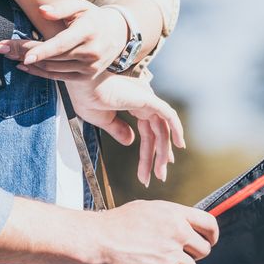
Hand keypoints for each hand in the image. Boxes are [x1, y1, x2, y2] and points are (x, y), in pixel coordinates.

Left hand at [0, 0, 127, 78]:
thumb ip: (61, 7)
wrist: (116, 35)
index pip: (62, 43)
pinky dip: (40, 73)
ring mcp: (89, 67)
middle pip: (52, 56)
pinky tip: (25, 66)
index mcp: (89, 30)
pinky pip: (58, 77)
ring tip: (10, 55)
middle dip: (25, 53)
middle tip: (3, 49)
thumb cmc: (92, 17)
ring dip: (30, 63)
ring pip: (53, 67)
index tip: (24, 56)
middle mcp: (91, 51)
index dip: (42, 50)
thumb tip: (42, 11)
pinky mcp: (86, 76)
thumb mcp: (80, 5)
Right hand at [65, 73, 183, 185]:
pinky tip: (179, 145)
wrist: (83, 87)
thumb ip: (118, 130)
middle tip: (158, 176)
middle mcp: (142, 102)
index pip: (148, 129)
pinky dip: (177, 129)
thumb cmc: (87, 98)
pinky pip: (169, 115)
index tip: (154, 168)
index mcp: (131, 104)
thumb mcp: (103, 120)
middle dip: (157, 156)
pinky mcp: (149, 99)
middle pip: (155, 133)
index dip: (151, 149)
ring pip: (162, 130)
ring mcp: (146, 100)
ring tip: (159, 173)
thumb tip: (130, 141)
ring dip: (163, 152)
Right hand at [86, 200, 217, 263]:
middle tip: (173, 255)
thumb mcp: (146, 209)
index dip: (211, 235)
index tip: (207, 241)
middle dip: (191, 255)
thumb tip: (184, 224)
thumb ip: (169, 217)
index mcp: (173, 213)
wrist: (97, 239)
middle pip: (204, 250)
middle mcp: (176, 231)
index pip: (209, 224)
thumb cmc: (115, 225)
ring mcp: (171, 253)